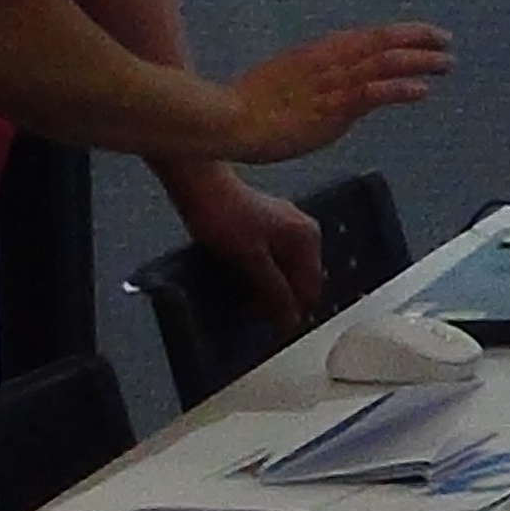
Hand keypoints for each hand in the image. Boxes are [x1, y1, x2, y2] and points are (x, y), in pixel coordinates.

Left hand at [169, 167, 331, 330]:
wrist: (198, 183)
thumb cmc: (225, 215)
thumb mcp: (252, 259)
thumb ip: (273, 290)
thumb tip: (291, 319)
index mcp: (307, 237)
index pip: (311, 287)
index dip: (294, 310)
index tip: (273, 327)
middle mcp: (302, 230)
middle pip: (298, 278)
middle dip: (280, 298)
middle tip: (255, 314)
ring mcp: (283, 225)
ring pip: (283, 270)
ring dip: (267, 287)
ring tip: (244, 298)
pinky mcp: (264, 225)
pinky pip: (270, 259)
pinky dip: (258, 273)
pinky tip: (240, 278)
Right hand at [222, 21, 453, 167]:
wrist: (228, 119)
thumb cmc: (246, 106)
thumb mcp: (284, 80)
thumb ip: (312, 80)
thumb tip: (328, 87)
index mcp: (319, 52)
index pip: (369, 36)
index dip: (401, 33)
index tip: (424, 34)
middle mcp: (331, 60)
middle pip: (384, 42)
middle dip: (419, 40)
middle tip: (446, 41)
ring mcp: (334, 82)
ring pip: (387, 62)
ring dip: (420, 61)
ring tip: (445, 63)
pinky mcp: (334, 106)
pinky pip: (374, 92)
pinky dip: (401, 88)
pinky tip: (422, 90)